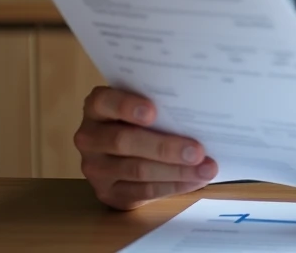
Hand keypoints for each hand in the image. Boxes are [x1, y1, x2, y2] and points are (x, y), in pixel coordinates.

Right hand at [74, 86, 218, 209]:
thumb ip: (159, 104)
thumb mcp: (143, 104)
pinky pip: (143, 191)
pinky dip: (173, 186)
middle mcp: (89, 137)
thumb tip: (197, 108)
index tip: (153, 111)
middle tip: (197, 151)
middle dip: (164, 147)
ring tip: (206, 169)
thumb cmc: (141, 119)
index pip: (104, 102)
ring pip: (137, 169)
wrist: (122, 152)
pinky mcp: (107, 192)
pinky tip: (195, 181)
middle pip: (123, 141)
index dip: (126, 106)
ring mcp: (95, 168)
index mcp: (97, 107)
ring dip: (176, 171)